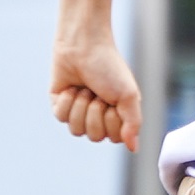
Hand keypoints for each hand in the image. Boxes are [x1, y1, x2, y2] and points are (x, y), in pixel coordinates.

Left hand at [49, 30, 141, 147]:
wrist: (84, 45)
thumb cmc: (110, 67)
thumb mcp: (129, 96)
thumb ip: (133, 124)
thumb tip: (134, 148)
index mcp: (116, 116)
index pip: (113, 138)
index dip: (112, 121)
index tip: (114, 101)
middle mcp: (97, 118)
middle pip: (94, 136)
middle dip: (95, 112)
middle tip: (98, 93)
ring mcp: (78, 113)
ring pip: (76, 130)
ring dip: (81, 105)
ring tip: (85, 88)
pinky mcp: (59, 106)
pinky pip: (61, 117)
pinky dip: (67, 100)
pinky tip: (71, 87)